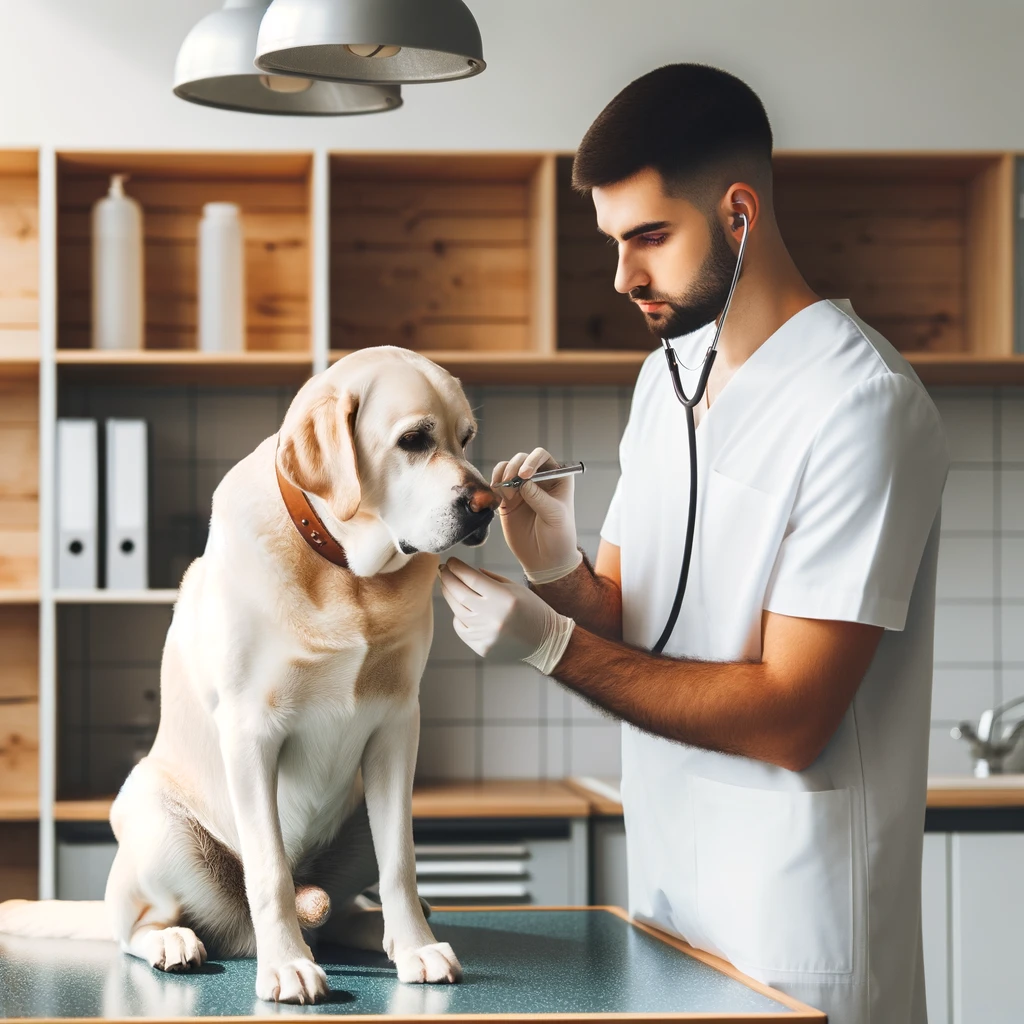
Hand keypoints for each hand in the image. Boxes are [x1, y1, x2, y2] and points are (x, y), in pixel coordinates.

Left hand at [438, 559, 574, 673]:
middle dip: (447, 579)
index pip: (471, 578)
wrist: (545, 641)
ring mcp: (486, 634)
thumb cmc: (532, 609)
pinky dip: (458, 617)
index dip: (456, 568)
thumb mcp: (514, 588)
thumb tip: (464, 571)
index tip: (450, 561)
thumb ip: (489, 579)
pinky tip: (461, 609)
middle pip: (459, 593)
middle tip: (442, 570)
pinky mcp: (482, 647)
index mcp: (503, 598)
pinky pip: (461, 628)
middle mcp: (492, 617)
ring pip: (456, 611)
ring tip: (448, 586)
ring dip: (449, 596)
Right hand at [492, 448, 580, 582]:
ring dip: (501, 475)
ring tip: (504, 494)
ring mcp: (522, 488)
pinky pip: (497, 484)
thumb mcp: (554, 516)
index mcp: (557, 477)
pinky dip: (494, 486)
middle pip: (521, 459)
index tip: (524, 475)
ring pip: (506, 468)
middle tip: (509, 483)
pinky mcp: (507, 499)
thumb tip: (522, 482)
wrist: (545, 559)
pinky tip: (498, 499)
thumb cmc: (559, 536)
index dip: (532, 461)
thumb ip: (539, 498)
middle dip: (513, 467)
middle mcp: (538, 478)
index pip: (542, 457)